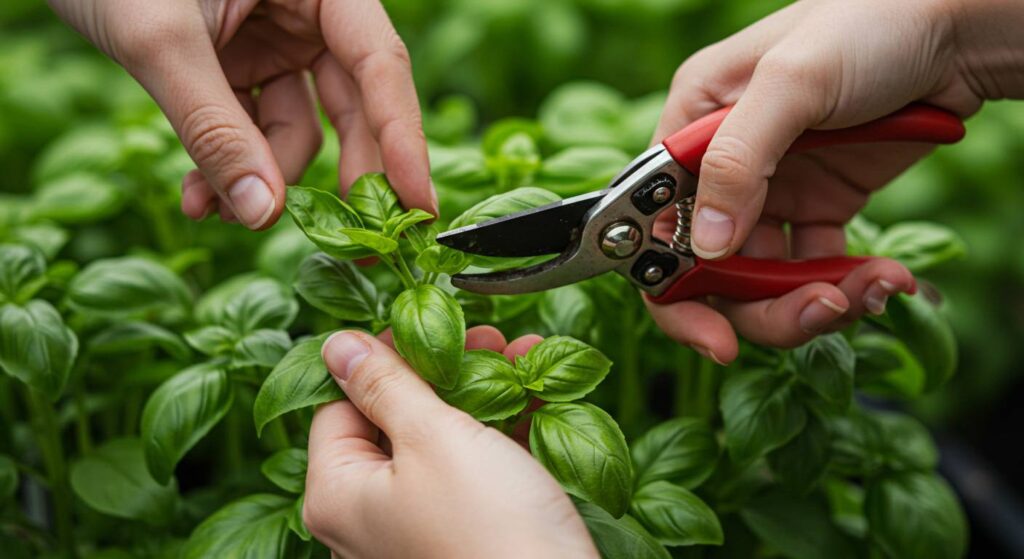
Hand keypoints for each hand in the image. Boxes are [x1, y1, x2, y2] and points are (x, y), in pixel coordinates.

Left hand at [49, 0, 434, 229]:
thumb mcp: (161, 42)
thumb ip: (214, 128)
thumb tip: (261, 213)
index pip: (379, 64)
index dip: (404, 139)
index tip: (418, 205)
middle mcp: (309, 11)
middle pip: (353, 105)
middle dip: (339, 177)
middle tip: (349, 243)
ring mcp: (275, 39)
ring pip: (300, 128)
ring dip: (262, 178)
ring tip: (216, 213)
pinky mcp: (241, 64)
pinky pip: (253, 128)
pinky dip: (230, 166)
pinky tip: (200, 197)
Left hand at [304, 326, 597, 558]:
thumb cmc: (488, 530)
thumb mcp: (435, 438)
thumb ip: (385, 385)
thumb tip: (336, 346)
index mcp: (339, 493)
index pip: (337, 403)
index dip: (381, 358)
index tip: (428, 328)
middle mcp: (367, 515)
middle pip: (391, 418)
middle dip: (444, 371)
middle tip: (485, 338)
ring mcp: (414, 526)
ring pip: (437, 439)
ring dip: (480, 392)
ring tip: (520, 354)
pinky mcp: (460, 531)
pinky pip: (470, 469)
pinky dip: (500, 430)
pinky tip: (536, 392)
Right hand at [647, 0, 1023, 360]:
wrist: (957, 27)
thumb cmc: (868, 24)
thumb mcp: (793, 81)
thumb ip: (738, 161)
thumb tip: (704, 247)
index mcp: (692, 126)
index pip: (654, 224)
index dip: (675, 289)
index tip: (716, 338)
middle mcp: (723, 166)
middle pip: (711, 269)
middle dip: (761, 306)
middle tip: (818, 313)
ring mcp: (772, 190)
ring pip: (764, 279)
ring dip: (814, 299)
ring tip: (874, 288)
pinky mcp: (821, 205)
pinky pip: (815, 267)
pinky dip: (847, 284)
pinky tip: (885, 278)